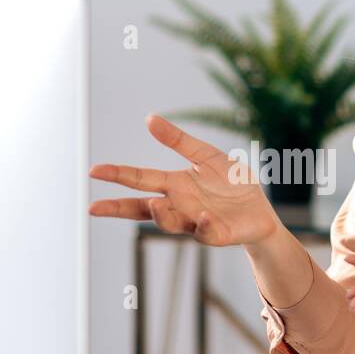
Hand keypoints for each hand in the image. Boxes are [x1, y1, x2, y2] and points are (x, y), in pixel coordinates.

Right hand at [89, 114, 281, 246]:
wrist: (260, 211)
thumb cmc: (231, 184)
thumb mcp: (206, 156)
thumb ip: (179, 141)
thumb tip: (149, 118)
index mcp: (174, 185)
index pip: (140, 180)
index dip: (117, 175)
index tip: (94, 171)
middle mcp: (178, 206)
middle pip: (141, 209)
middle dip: (118, 208)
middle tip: (94, 207)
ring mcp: (195, 222)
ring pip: (168, 223)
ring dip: (160, 215)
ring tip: (154, 203)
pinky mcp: (216, 234)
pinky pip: (205, 232)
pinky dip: (203, 225)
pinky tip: (204, 216)